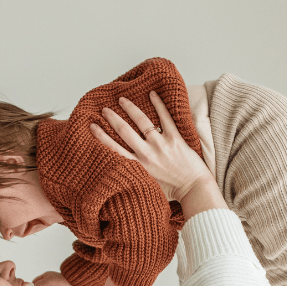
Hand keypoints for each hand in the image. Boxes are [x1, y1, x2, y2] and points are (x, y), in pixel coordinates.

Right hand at [90, 91, 212, 202]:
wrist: (194, 190)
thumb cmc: (172, 191)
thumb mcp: (147, 186)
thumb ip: (136, 175)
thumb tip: (122, 170)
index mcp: (138, 166)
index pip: (114, 148)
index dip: (101, 136)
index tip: (92, 126)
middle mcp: (147, 154)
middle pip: (125, 131)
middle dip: (112, 118)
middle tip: (105, 109)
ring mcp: (161, 145)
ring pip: (142, 122)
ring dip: (130, 108)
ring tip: (122, 100)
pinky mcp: (175, 139)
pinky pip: (166, 118)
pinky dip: (159, 104)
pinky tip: (152, 94)